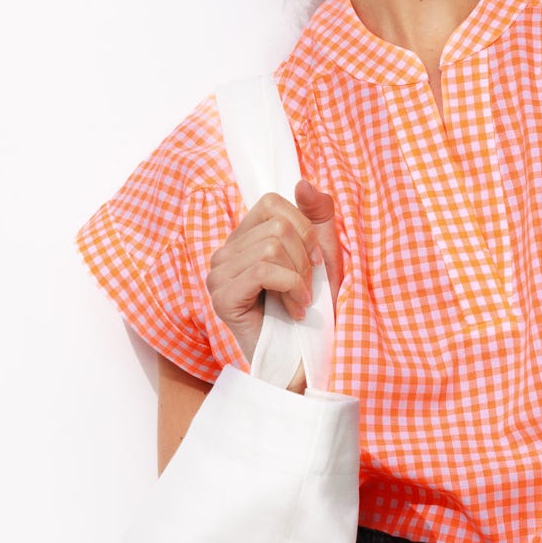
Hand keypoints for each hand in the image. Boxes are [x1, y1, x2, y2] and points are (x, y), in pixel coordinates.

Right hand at [205, 178, 342, 371]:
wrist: (307, 360)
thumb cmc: (315, 311)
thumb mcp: (324, 256)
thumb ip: (318, 216)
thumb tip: (302, 182)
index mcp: (243, 239)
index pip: (271, 202)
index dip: (303, 227)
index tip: (315, 261)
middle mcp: (224, 254)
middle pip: (275, 227)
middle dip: (305, 258)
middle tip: (308, 289)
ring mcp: (217, 276)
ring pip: (270, 247)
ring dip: (299, 277)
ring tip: (300, 302)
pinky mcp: (221, 298)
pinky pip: (262, 270)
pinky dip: (290, 288)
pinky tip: (295, 311)